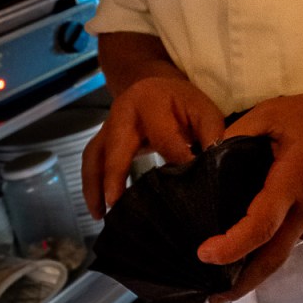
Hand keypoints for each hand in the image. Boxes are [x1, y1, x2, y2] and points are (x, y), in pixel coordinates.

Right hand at [82, 75, 224, 218]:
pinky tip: (99, 210)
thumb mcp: (203, 111)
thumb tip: (211, 167)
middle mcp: (123, 113)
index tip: (187, 189)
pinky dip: (91, 187)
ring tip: (102, 215)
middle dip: (115, 176)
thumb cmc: (182, 103)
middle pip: (116, 146)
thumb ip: (210, 136)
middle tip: (118, 205)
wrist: (153, 87)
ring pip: (95, 156)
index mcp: (152, 103)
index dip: (176, 162)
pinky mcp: (100, 140)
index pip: (164, 137)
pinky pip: (91, 163)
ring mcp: (107, 127)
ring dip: (95, 187)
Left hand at [196, 80, 302, 302]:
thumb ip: (238, 133)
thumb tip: (208, 156)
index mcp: (294, 181)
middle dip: (243, 283)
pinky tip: (263, 231)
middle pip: (274, 258)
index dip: (233, 246)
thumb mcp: (273, 111)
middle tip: (214, 297)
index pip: (261, 225)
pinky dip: (278, 238)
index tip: (206, 255)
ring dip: (260, 260)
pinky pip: (300, 232)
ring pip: (287, 247)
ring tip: (230, 261)